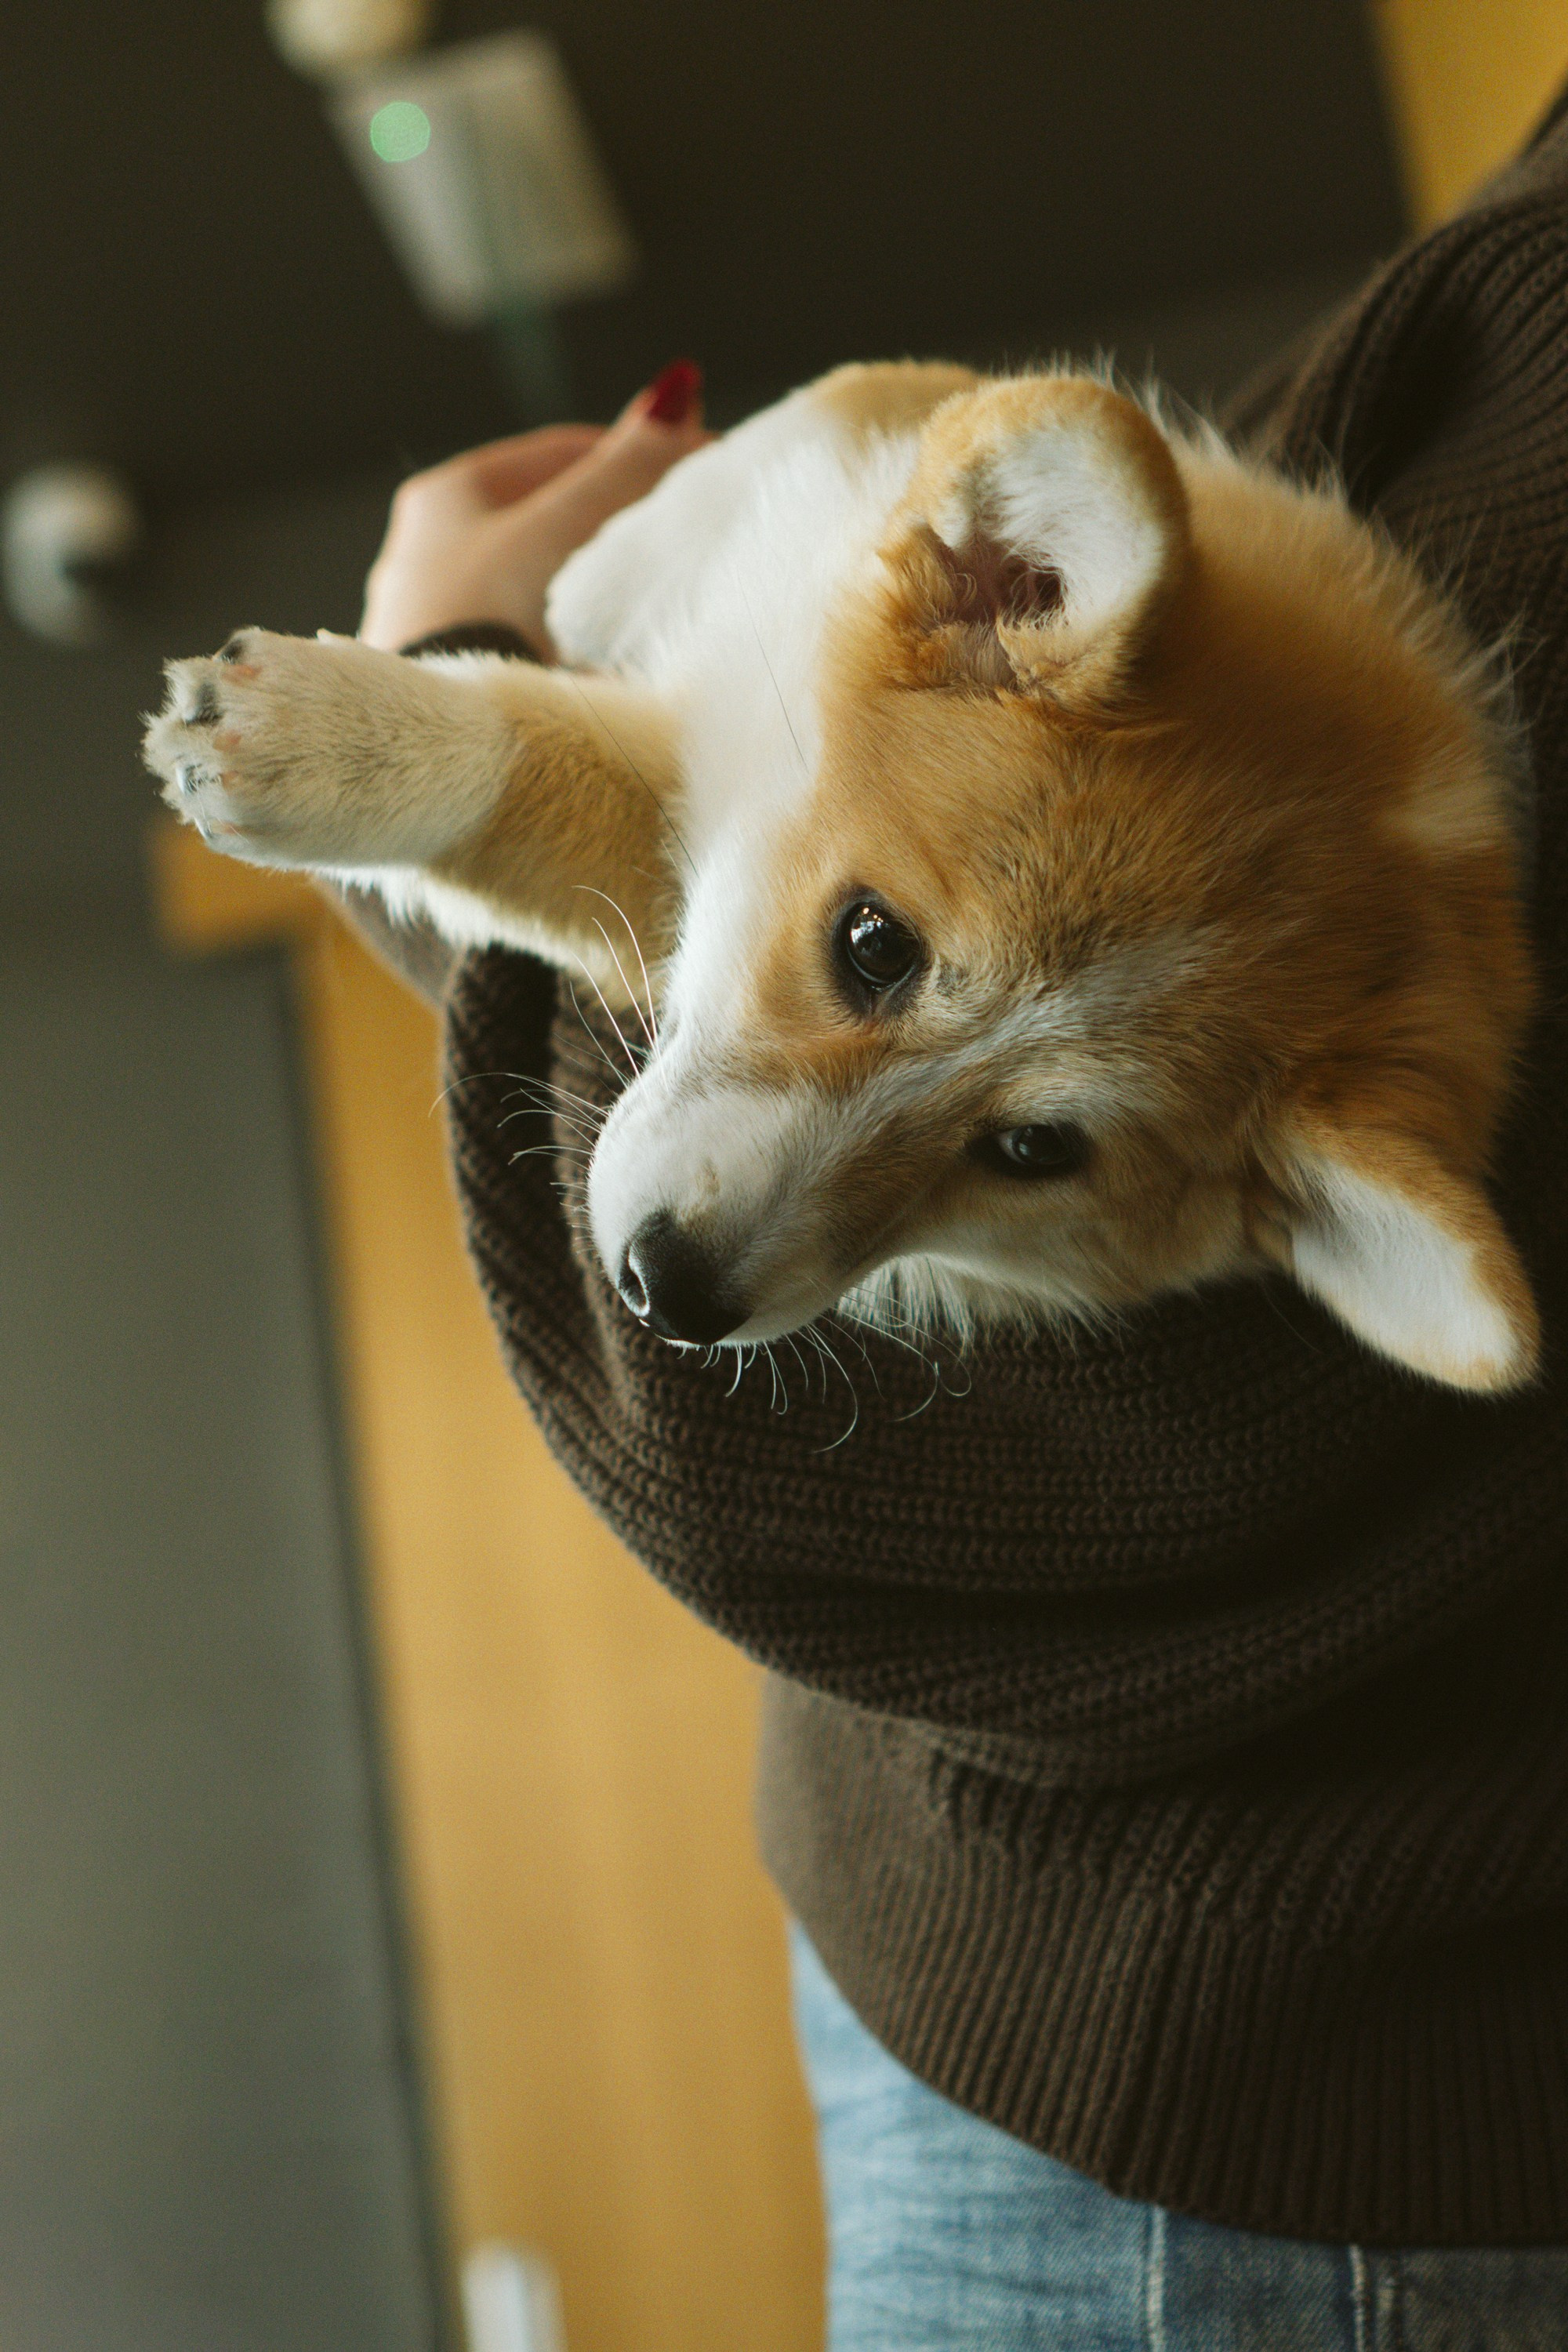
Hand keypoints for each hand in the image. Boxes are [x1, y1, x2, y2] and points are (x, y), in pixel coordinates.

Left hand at [359, 360, 706, 657]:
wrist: (441, 743)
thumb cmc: (490, 620)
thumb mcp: (565, 534)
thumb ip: (623, 469)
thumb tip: (677, 386)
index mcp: (445, 495)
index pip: (560, 452)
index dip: (633, 454)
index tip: (696, 469)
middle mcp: (424, 552)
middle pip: (547, 519)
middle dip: (614, 526)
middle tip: (683, 537)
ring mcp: (433, 621)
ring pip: (535, 584)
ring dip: (590, 589)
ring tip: (650, 604)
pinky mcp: (449, 680)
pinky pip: (523, 640)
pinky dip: (566, 640)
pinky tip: (603, 661)